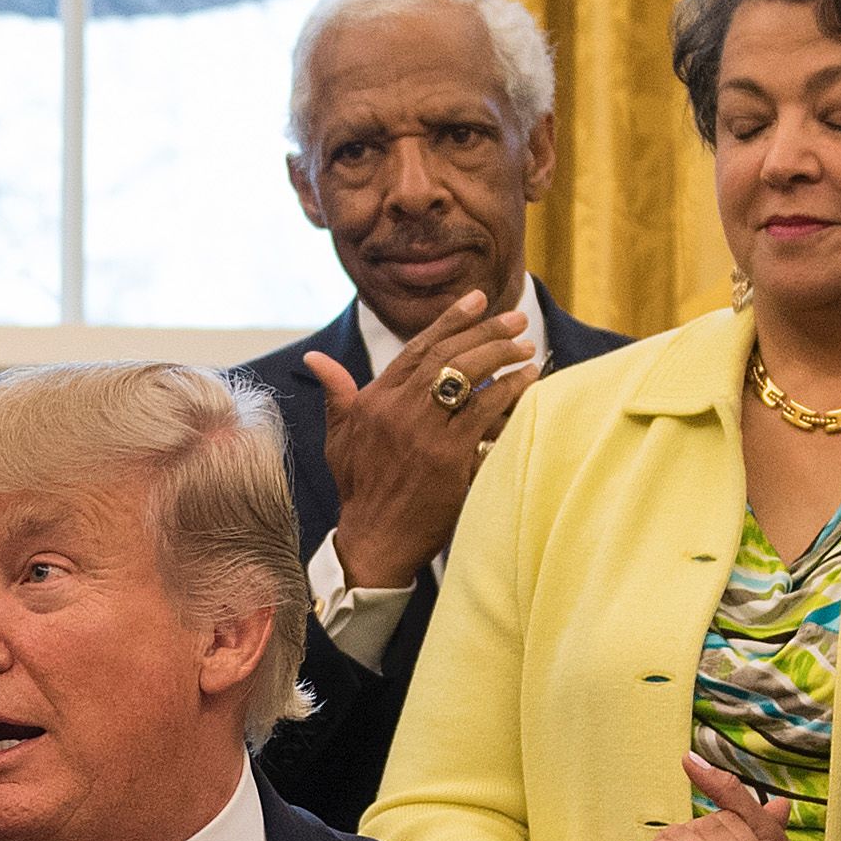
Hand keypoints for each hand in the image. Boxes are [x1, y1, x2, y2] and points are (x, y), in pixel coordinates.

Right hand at [307, 290, 535, 588]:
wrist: (374, 540)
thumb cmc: (359, 488)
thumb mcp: (338, 437)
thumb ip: (336, 393)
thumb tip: (314, 359)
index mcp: (373, 400)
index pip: (417, 347)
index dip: (450, 319)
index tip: (478, 299)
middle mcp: (397, 410)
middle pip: (447, 355)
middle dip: (485, 330)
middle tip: (516, 316)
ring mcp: (423, 434)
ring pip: (467, 377)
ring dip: (502, 355)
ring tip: (526, 344)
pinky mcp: (448, 459)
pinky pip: (484, 413)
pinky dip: (508, 392)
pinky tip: (526, 379)